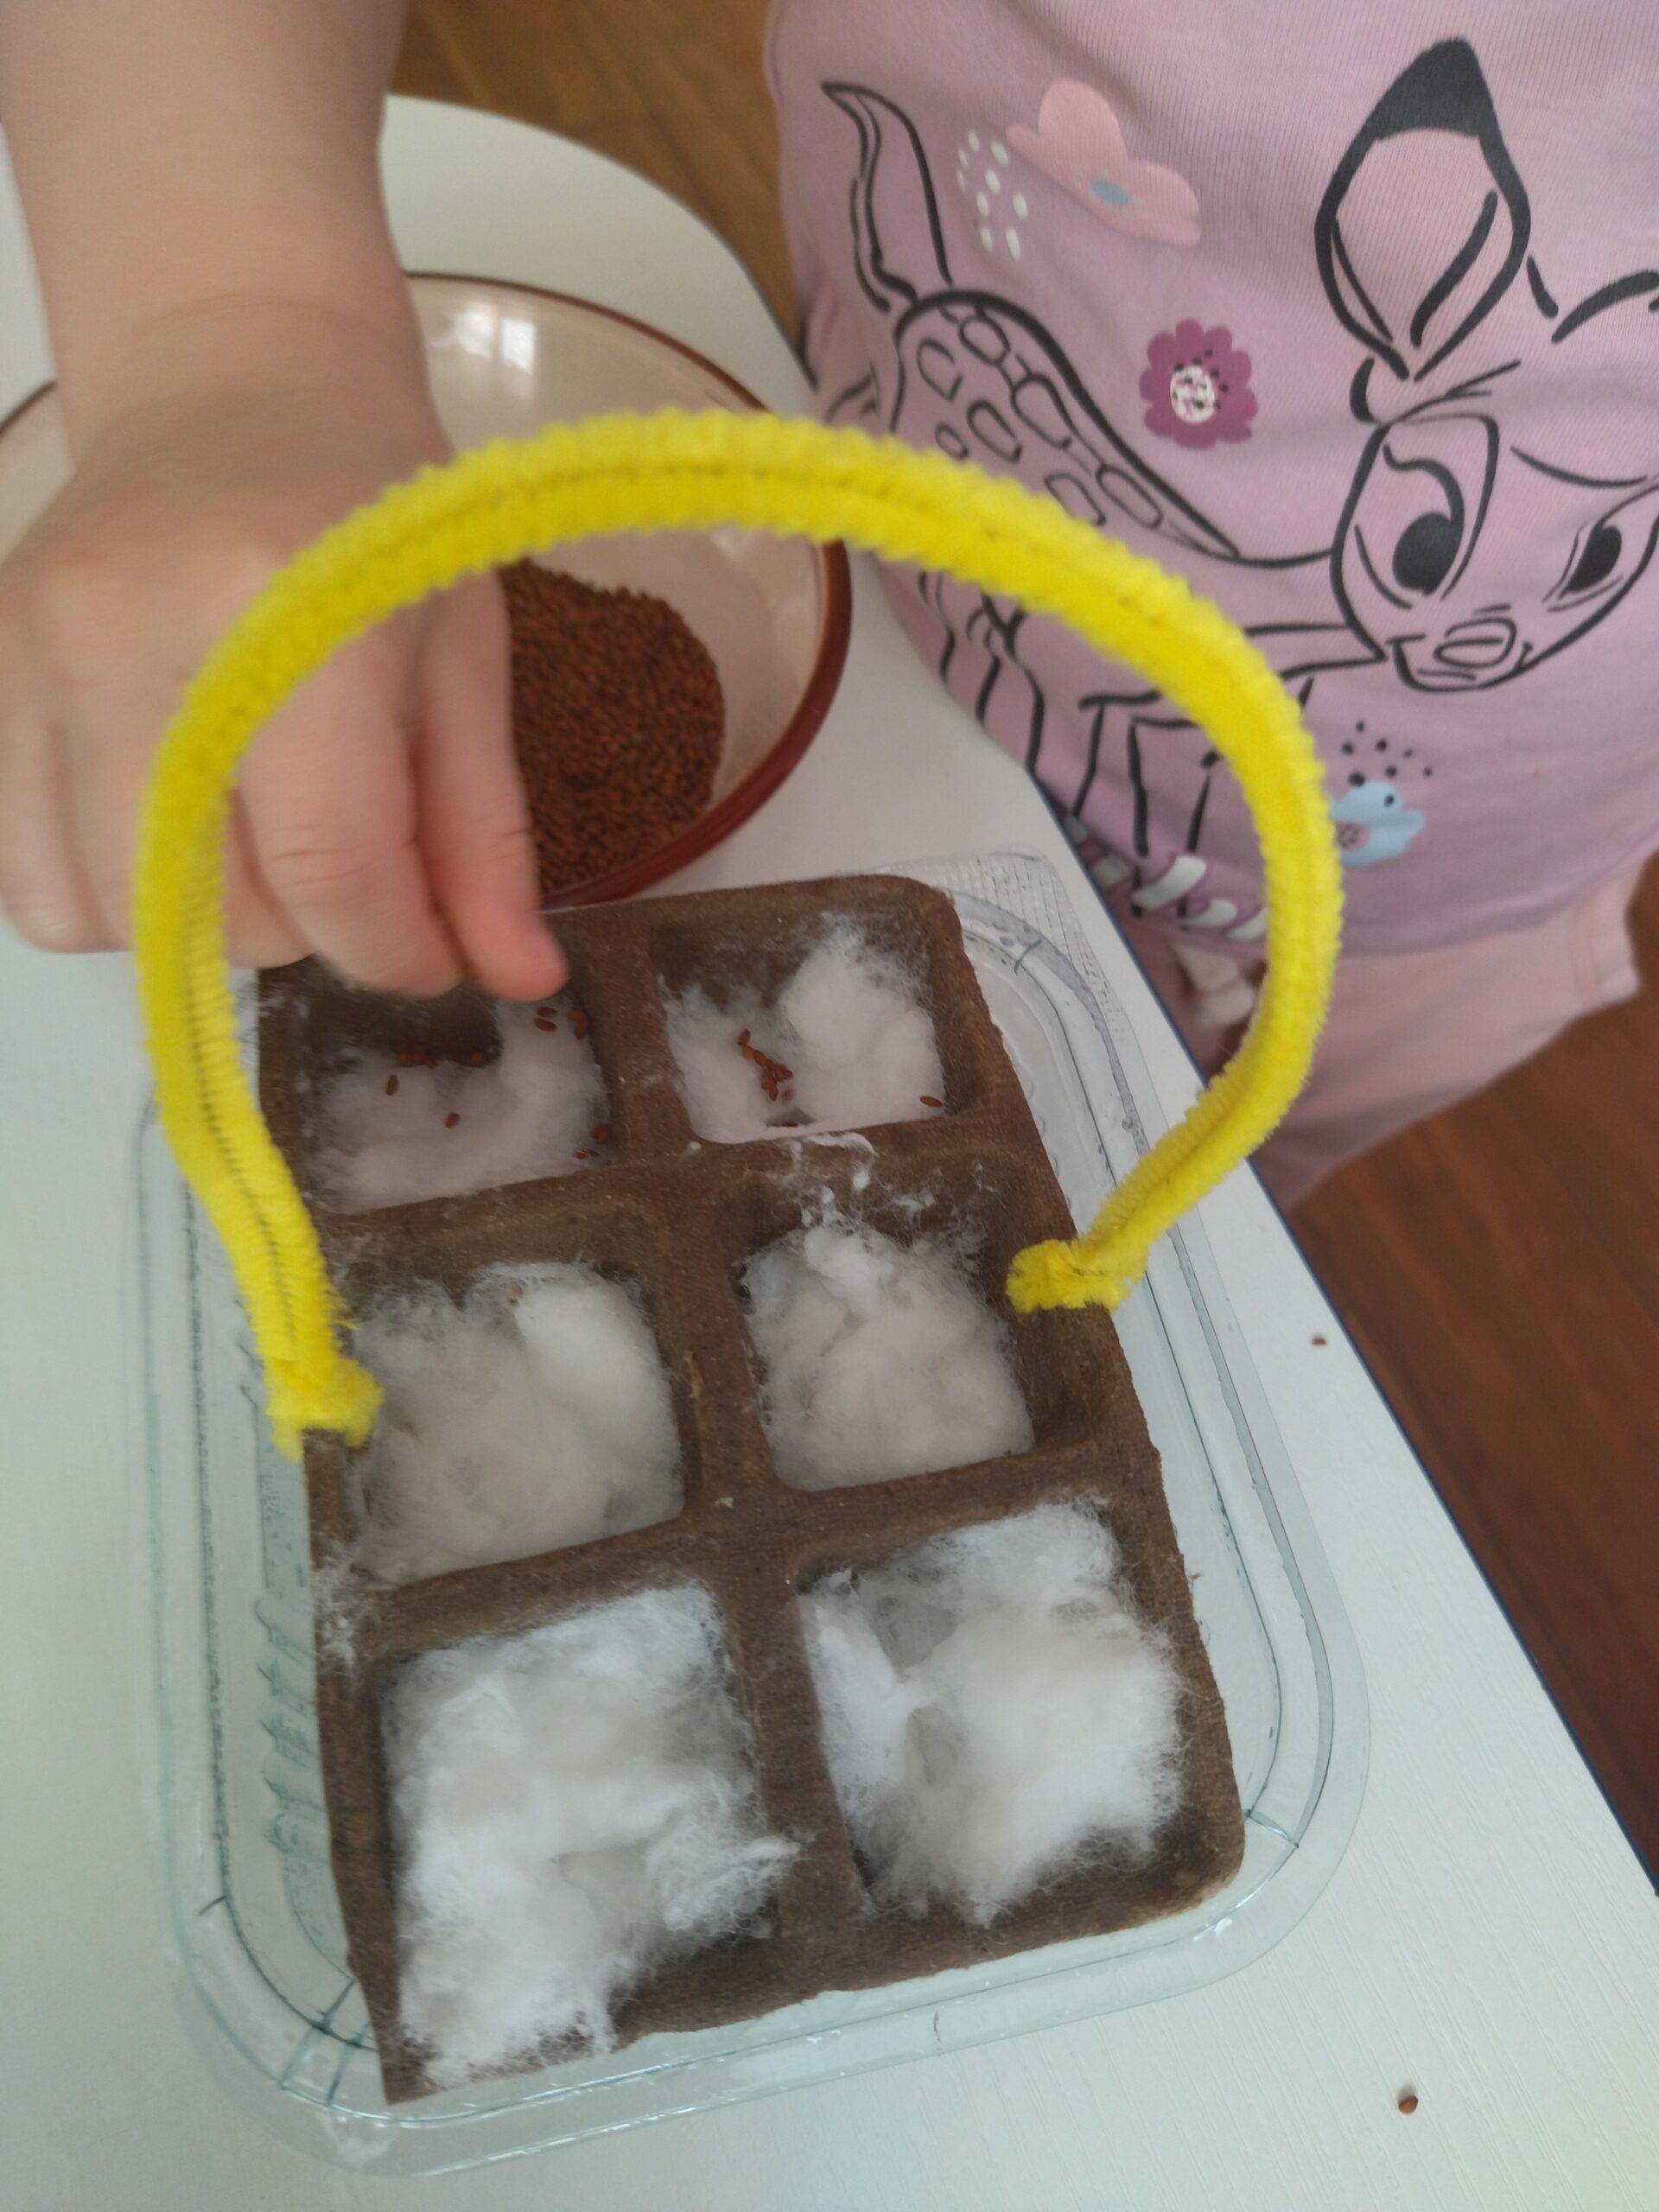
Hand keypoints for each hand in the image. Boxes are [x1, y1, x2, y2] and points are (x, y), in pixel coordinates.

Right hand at [0, 302, 564, 1000]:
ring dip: (200, 924)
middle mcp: (141, 633)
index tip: (426, 954)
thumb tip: (521, 982)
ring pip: (104, 913)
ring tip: (255, 842)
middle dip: (308, 932)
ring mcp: (40, 654)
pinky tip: (173, 829)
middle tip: (347, 864)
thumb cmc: (373, 515)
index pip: (328, 866)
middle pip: (216, 910)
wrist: (235, 379)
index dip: (392, 950)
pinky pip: (25, 874)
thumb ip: (484, 833)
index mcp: (294, 611)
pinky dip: (109, 895)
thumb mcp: (462, 658)